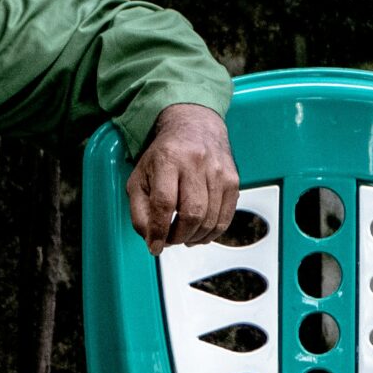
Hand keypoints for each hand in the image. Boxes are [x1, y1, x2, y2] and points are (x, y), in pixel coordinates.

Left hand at [125, 103, 240, 254]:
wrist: (196, 127)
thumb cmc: (165, 155)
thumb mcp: (140, 177)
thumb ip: (139, 210)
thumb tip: (151, 239)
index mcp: (168, 159)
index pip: (164, 203)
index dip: (159, 230)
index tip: (156, 246)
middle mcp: (196, 163)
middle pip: (191, 214)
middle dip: (179, 236)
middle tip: (170, 240)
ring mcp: (218, 172)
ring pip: (210, 220)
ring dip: (195, 237)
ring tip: (184, 236)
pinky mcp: (233, 181)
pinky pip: (225, 218)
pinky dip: (212, 233)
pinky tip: (200, 233)